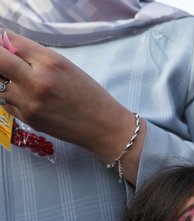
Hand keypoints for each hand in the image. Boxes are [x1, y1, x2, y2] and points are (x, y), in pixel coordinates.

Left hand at [0, 31, 144, 181]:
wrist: (103, 127)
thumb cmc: (89, 94)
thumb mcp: (66, 66)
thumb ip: (34, 54)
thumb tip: (4, 44)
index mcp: (50, 63)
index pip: (9, 42)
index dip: (3, 41)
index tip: (5, 44)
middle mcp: (36, 82)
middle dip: (0, 59)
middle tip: (7, 61)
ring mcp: (28, 103)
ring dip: (4, 78)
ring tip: (20, 80)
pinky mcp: (27, 118)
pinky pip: (5, 101)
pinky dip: (11, 96)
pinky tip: (28, 97)